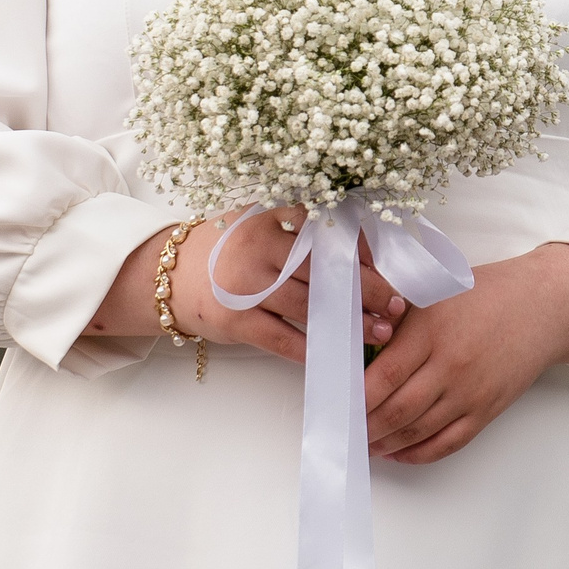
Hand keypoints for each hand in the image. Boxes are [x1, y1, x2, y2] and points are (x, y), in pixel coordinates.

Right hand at [86, 207, 406, 365]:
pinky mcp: (234, 321)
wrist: (171, 278)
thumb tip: (366, 249)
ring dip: (348, 321)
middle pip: (323, 270)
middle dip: (365, 289)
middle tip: (397, 303)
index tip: (388, 263)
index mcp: (267, 216)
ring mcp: (243, 286)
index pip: (322, 228)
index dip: (358, 247)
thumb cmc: (230, 251)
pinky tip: (337, 353)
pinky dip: (312, 347)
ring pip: (308, 305)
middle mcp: (255, 247)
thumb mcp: (262, 225)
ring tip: (380, 330)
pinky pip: (282, 338)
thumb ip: (303, 230)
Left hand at [365, 244, 568, 463]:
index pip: (382, 375)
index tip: (335, 403)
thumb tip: (356, 342)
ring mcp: (471, 391)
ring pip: (417, 431)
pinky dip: (418, 454)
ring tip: (366, 442)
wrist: (544, 307)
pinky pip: (447, 443)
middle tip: (344, 429)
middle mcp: (452, 364)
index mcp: (433, 328)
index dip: (354, 397)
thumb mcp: (437, 291)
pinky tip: (399, 452)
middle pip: (395, 410)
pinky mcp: (488, 410)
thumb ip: (398, 315)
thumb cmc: (487, 294)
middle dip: (364, 426)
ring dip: (385, 443)